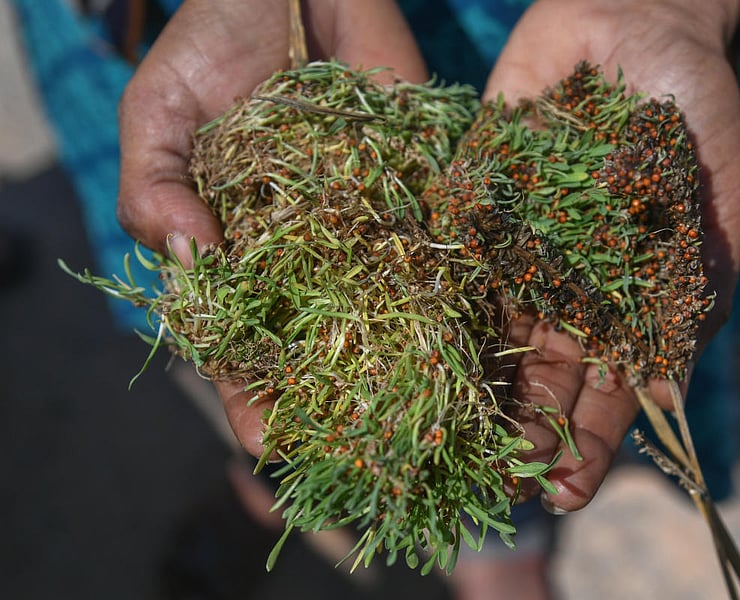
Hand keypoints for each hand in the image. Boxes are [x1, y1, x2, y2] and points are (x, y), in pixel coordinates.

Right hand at [117, 0, 426, 454]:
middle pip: (322, 344)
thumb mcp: (160, 114)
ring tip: (433, 428)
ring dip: (407, 371)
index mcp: (239, 250)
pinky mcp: (418, 192)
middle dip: (341, 402)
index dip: (254, 394)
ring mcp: (365, 228)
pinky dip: (456, 298)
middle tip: (368, 461)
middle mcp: (306, 253)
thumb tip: (193, 261)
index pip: (243, 340)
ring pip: (387, 313)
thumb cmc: (211, 44)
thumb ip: (158, 187)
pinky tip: (476, 350)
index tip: (271, 444)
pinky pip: (438, 250)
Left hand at [485, 0, 739, 511]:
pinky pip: (451, 260)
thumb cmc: (693, 109)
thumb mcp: (721, 199)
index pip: (606, 383)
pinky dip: (435, 307)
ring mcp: (514, 246)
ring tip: (453, 442)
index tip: (567, 492)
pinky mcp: (474, 203)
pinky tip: (417, 352)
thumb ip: (699, 285)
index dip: (590, 439)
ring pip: (490, 331)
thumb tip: (664, 379)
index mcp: (625, 295)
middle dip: (525, 429)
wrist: (633, 22)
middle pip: (540, 371)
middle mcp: (565, 283)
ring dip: (476, 388)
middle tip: (502, 484)